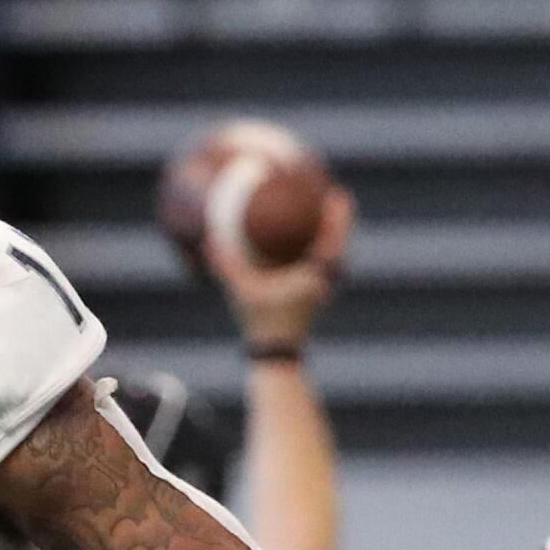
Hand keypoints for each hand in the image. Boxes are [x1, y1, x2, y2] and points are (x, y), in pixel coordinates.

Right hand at [210, 180, 354, 354]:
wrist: (277, 354)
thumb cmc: (261, 323)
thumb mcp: (241, 291)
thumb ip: (227, 265)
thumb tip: (208, 239)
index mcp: (314, 277)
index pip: (333, 242)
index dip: (339, 218)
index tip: (337, 194)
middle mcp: (324, 282)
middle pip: (340, 244)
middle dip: (341, 219)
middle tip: (336, 195)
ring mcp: (322, 289)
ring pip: (334, 256)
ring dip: (332, 234)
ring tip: (324, 213)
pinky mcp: (316, 295)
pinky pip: (322, 266)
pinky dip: (318, 250)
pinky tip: (304, 243)